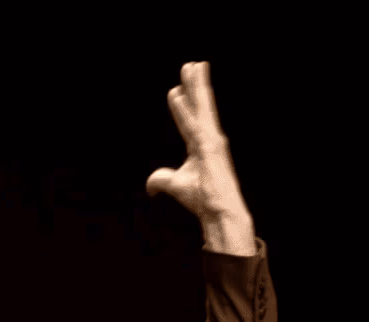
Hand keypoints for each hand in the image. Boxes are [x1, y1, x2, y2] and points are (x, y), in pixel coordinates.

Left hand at [145, 62, 255, 255]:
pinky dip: (185, 109)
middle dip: (195, 85)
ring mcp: (211, 141)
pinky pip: (194, 123)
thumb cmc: (202, 199)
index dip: (182, 105)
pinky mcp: (210, 146)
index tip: (176, 90)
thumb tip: (150, 188)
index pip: (189, 120)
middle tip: (190, 65)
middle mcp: (208, 139)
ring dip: (196, 86)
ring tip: (192, 66)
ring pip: (201, 107)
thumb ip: (160, 180)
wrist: (218, 210)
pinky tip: (178, 94)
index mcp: (200, 146)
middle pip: (199, 107)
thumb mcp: (175, 185)